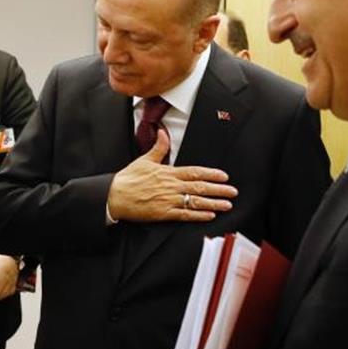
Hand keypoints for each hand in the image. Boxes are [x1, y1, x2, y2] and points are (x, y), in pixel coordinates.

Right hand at [107, 130, 237, 222]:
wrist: (114, 196)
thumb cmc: (128, 179)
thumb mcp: (144, 160)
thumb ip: (158, 148)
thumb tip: (163, 133)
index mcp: (168, 172)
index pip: (195, 172)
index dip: (211, 174)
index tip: (224, 176)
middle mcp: (171, 186)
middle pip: (200, 187)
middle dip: (218, 189)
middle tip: (233, 191)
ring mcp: (168, 200)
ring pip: (195, 201)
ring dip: (213, 203)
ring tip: (227, 205)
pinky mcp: (163, 213)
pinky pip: (184, 214)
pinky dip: (198, 215)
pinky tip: (209, 215)